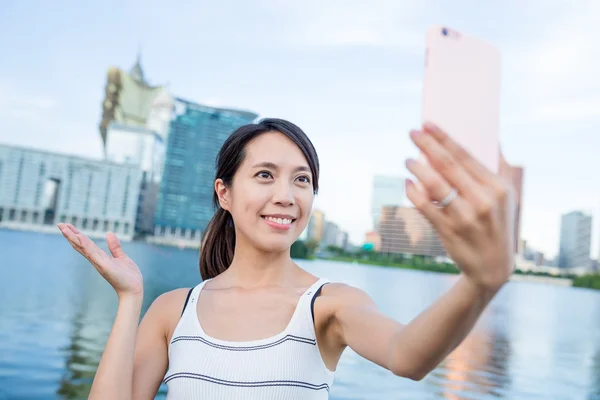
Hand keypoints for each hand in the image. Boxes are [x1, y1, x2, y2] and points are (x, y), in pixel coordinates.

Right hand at [58, 223, 143, 298]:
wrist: (133, 290)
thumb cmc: (128, 277)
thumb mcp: (122, 258)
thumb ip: (114, 247)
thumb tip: (109, 233)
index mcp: (100, 257)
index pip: (86, 244)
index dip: (77, 234)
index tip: (68, 225)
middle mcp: (96, 260)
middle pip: (80, 245)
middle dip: (70, 234)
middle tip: (59, 224)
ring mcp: (99, 263)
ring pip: (83, 247)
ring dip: (73, 237)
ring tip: (64, 228)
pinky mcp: (104, 266)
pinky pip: (93, 253)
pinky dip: (86, 245)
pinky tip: (79, 237)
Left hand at [405, 123, 515, 290]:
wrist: (492, 268)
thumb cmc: (496, 225)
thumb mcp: (505, 199)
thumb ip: (495, 169)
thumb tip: (493, 138)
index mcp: (498, 187)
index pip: (465, 155)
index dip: (443, 138)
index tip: (427, 124)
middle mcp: (483, 200)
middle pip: (448, 165)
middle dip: (426, 145)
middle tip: (412, 133)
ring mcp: (465, 216)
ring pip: (434, 184)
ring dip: (417, 168)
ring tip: (408, 159)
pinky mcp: (449, 231)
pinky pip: (425, 207)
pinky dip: (413, 193)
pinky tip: (408, 184)